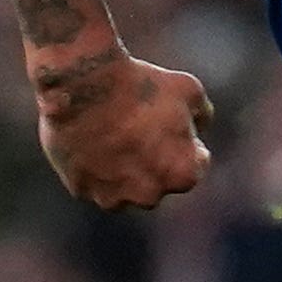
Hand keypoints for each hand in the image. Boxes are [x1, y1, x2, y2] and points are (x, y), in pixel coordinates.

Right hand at [33, 46, 211, 209]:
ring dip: (122, 170)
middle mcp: (149, 196)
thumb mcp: (188, 90)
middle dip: (153, 161)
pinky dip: (92, 167)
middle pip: (157, 181)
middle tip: (139, 128)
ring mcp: (112, 197)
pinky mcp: (80, 190)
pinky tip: (90, 139)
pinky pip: (91, 182)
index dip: (187, 142)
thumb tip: (198, 126)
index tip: (171, 124)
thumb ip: (201, 116)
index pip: (194, 165)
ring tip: (113, 134)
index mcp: (182, 175)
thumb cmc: (141, 86)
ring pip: (123, 188)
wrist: (86, 84)